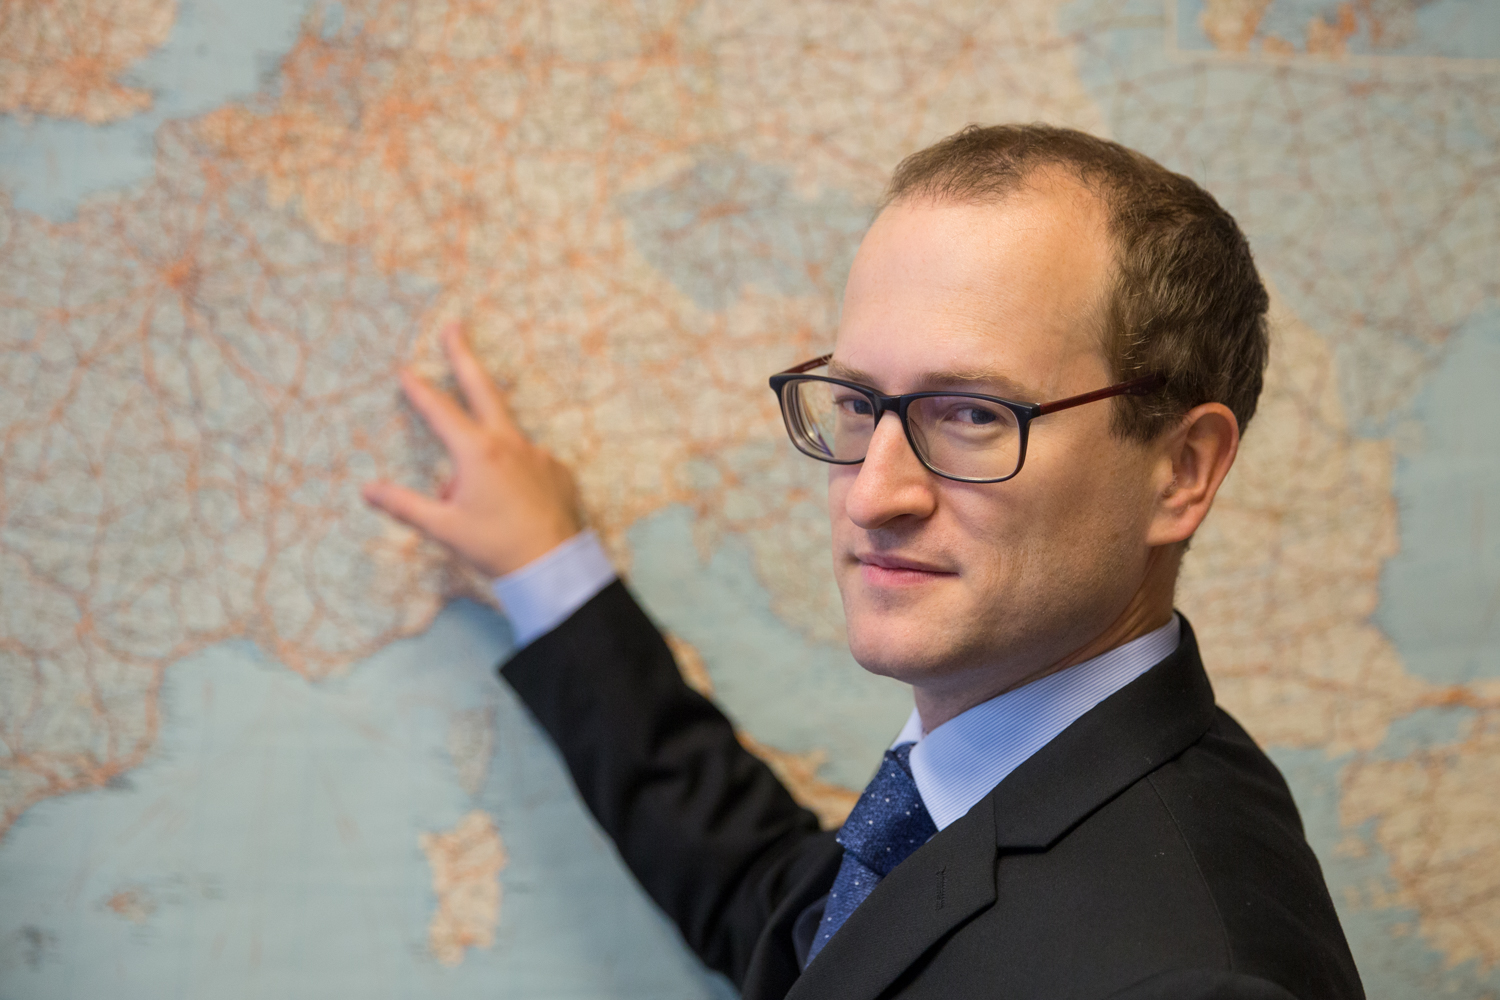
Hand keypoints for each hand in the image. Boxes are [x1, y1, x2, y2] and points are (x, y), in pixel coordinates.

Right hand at [362, 324, 583, 578]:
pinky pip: (526, 466)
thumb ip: (405, 505)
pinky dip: (513, 479)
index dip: (420, 390)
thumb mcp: (445, 528)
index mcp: (479, 452)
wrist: (555, 566)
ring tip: (484, 503)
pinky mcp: (557, 469)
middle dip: (465, 356)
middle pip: (483, 388)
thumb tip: (367, 489)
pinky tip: (512, 509)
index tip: (406, 370)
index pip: (441, 411)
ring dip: (486, 455)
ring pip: (503, 443)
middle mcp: (510, 443)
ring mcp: (538, 453)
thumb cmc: (497, 547)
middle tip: (455, 326)